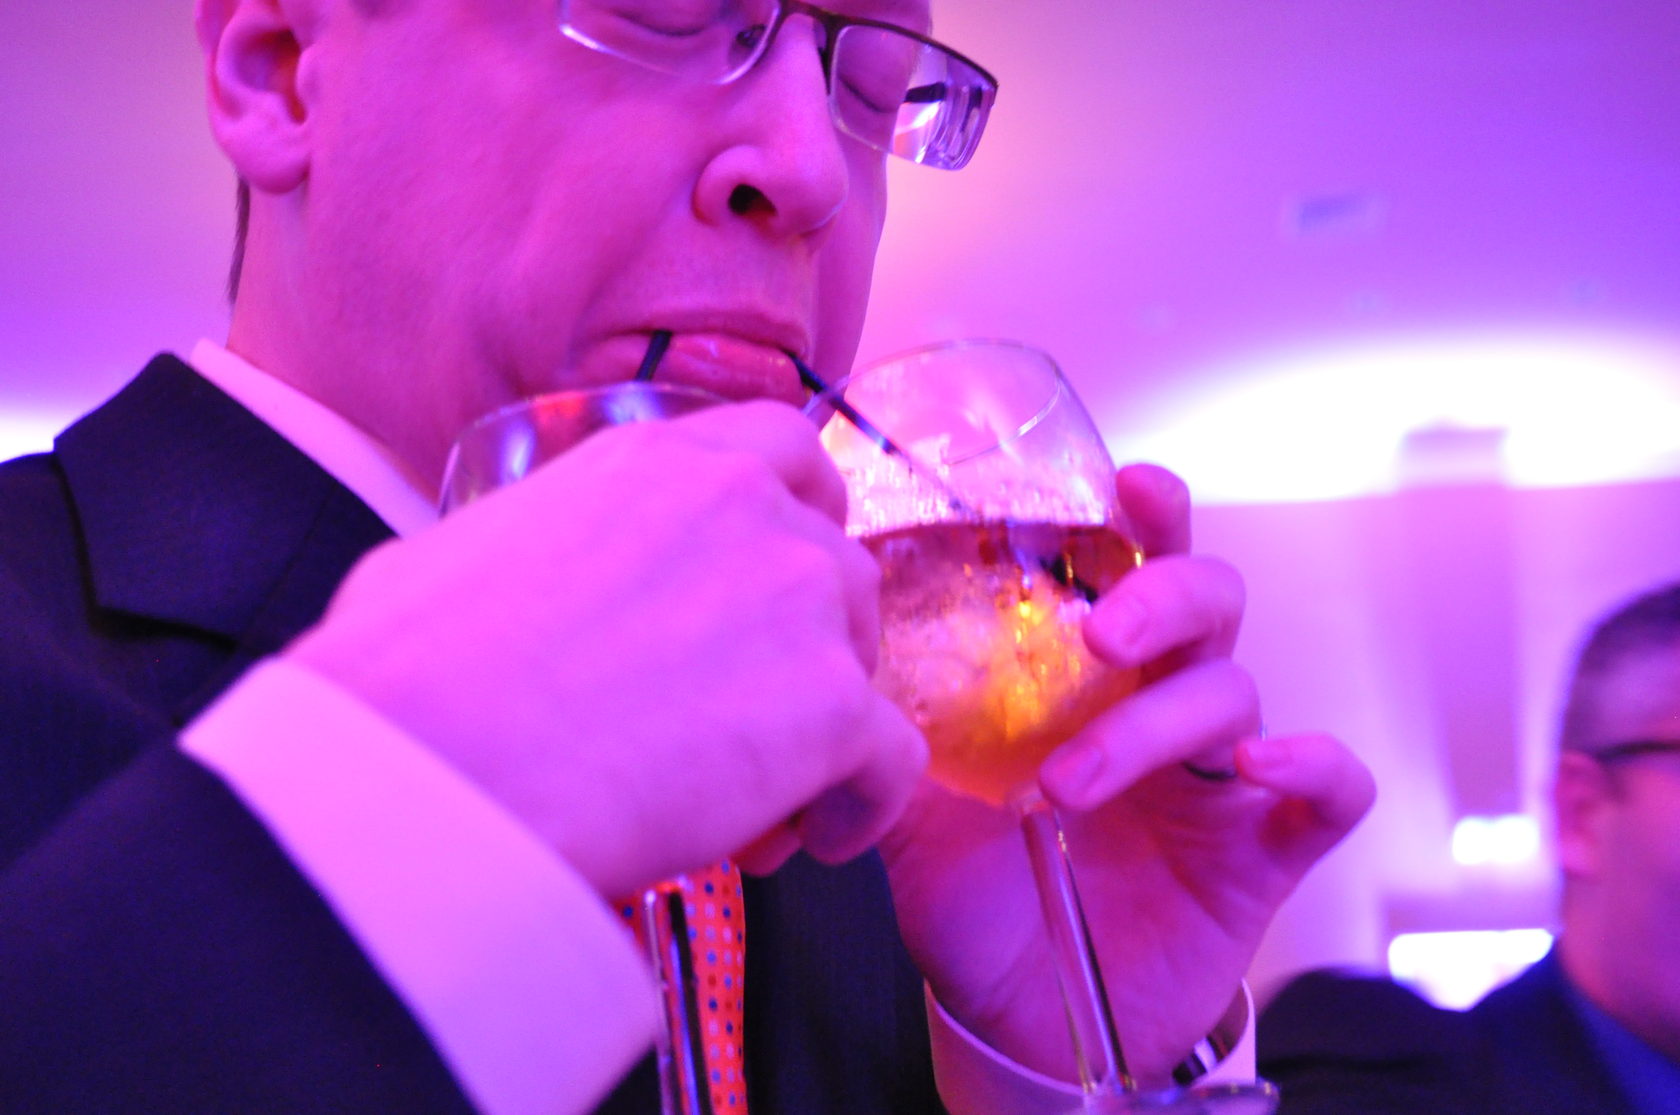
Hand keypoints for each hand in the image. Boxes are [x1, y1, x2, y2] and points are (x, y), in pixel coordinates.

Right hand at [290, 401, 926, 899]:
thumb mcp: (448, 558)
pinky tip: (808, 839)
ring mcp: (796, 596)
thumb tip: (507, 587)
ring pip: (863, 658)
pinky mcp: (831, 702)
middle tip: (747, 721)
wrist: (428, 770)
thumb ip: (529, 548)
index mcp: (652, 460)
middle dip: (808, 640)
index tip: (779, 578)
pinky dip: (862, 803)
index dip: (799, 516)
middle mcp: (743, 504)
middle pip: (836, 563)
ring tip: (758, 800)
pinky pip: (892, 759)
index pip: (783, 451)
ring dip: (828, 723)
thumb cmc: (403, 678)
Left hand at [880, 463, 1374, 1084]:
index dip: (1145, 516)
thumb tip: (851, 649)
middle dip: (1162, 597)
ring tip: (1062, 786)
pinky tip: (1258, 770)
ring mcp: (1219, 775)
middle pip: (1207, 600)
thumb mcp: (916, 800)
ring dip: (1150, 726)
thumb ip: (900, 723)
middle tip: (1097, 637)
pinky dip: (1312, 765)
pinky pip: (1332, 789)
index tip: (1126, 485)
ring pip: (1232, 695)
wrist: (1014, 1013)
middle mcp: (1163, 703)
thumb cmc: (976, 890)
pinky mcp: (1263, 849)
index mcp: (1090, 675)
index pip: (1132, 566)